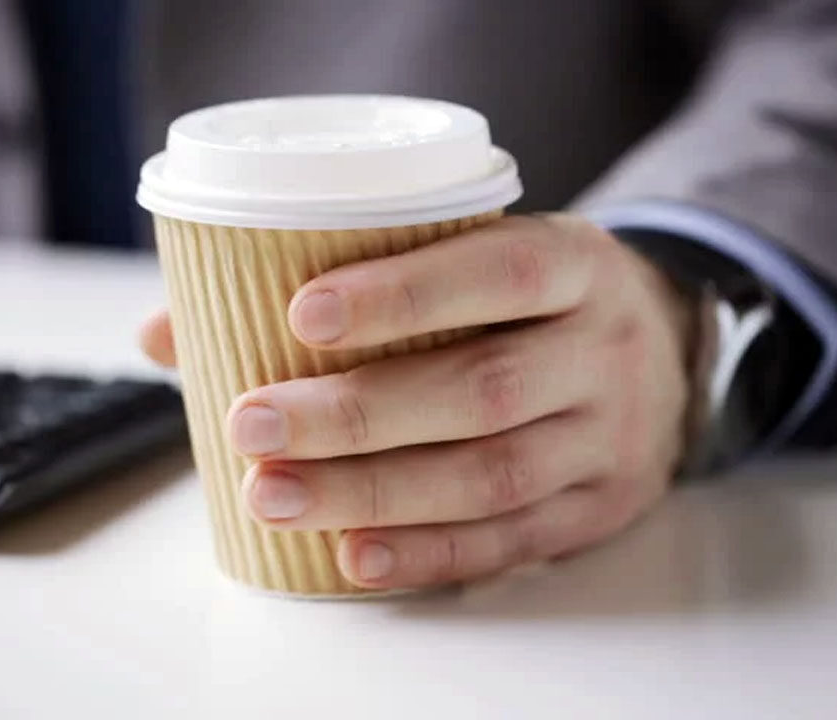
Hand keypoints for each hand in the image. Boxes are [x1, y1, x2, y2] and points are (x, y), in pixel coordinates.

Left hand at [141, 215, 691, 588]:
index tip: (302, 314)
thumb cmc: (534, 300)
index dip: (405, 294)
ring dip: (375, 493)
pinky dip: (427, 553)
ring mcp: (608, 436)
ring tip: (274, 497)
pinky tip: (352, 555)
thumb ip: (344, 277)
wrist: (664, 352)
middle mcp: (601, 350)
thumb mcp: (479, 255)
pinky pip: (511, 541)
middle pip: (481, 391)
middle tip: (254, 425)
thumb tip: (172, 329)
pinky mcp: (598, 507)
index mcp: (575, 263)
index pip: (499, 271)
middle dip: (358, 415)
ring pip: (490, 476)